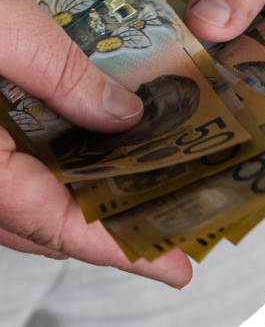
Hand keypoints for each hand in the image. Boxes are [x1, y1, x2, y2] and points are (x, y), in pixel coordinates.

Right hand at [0, 0, 191, 288]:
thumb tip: (123, 117)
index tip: (171, 267)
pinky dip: (49, 171)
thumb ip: (59, 73)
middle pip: (39, 222)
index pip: (50, 222)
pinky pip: (4, 169)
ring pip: (19, 200)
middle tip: (172, 233)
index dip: (117, 248)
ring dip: (81, 202)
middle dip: (108, 231)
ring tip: (143, 196)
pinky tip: (90, 152)